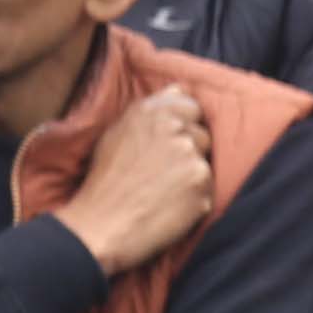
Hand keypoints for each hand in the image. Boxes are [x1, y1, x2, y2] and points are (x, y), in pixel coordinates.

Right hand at [54, 88, 221, 278]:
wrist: (104, 223)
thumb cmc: (106, 180)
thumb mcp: (119, 132)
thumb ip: (153, 111)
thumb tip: (179, 89)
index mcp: (151, 110)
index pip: (191, 105)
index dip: (184, 124)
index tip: (171, 142)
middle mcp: (174, 128)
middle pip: (202, 134)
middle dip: (190, 150)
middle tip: (163, 171)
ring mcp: (191, 156)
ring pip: (206, 162)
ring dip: (192, 174)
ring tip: (163, 189)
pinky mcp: (202, 184)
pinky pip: (208, 189)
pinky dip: (195, 198)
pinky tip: (170, 205)